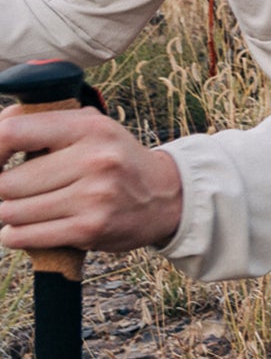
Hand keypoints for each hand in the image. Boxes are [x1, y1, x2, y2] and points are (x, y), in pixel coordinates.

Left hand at [0, 106, 183, 252]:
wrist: (166, 196)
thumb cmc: (115, 159)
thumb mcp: (91, 127)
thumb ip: (44, 122)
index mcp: (89, 127)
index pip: (13, 133)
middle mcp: (94, 160)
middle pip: (8, 182)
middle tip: (7, 192)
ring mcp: (94, 196)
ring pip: (13, 212)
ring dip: (6, 214)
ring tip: (15, 210)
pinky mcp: (91, 228)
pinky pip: (28, 236)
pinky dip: (14, 236)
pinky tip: (19, 230)